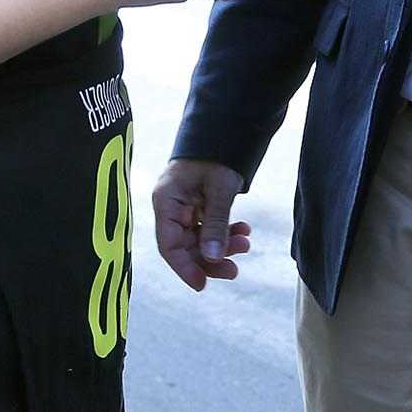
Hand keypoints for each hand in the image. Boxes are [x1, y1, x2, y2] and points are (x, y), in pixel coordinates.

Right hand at [150, 158, 249, 291]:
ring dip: (221, 246)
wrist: (226, 127)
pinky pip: (209, 227)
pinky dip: (225, 232)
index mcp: (166, 201)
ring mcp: (185, 206)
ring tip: (245, 243)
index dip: (184, 268)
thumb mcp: (220, 189)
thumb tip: (213, 258)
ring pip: (199, 239)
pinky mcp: (198, 205)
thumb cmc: (218, 154)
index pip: (168, 245)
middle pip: (184, 247)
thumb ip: (216, 223)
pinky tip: (243, 231)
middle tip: (234, 269)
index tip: (202, 285)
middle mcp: (171, 207)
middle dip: (210, 259)